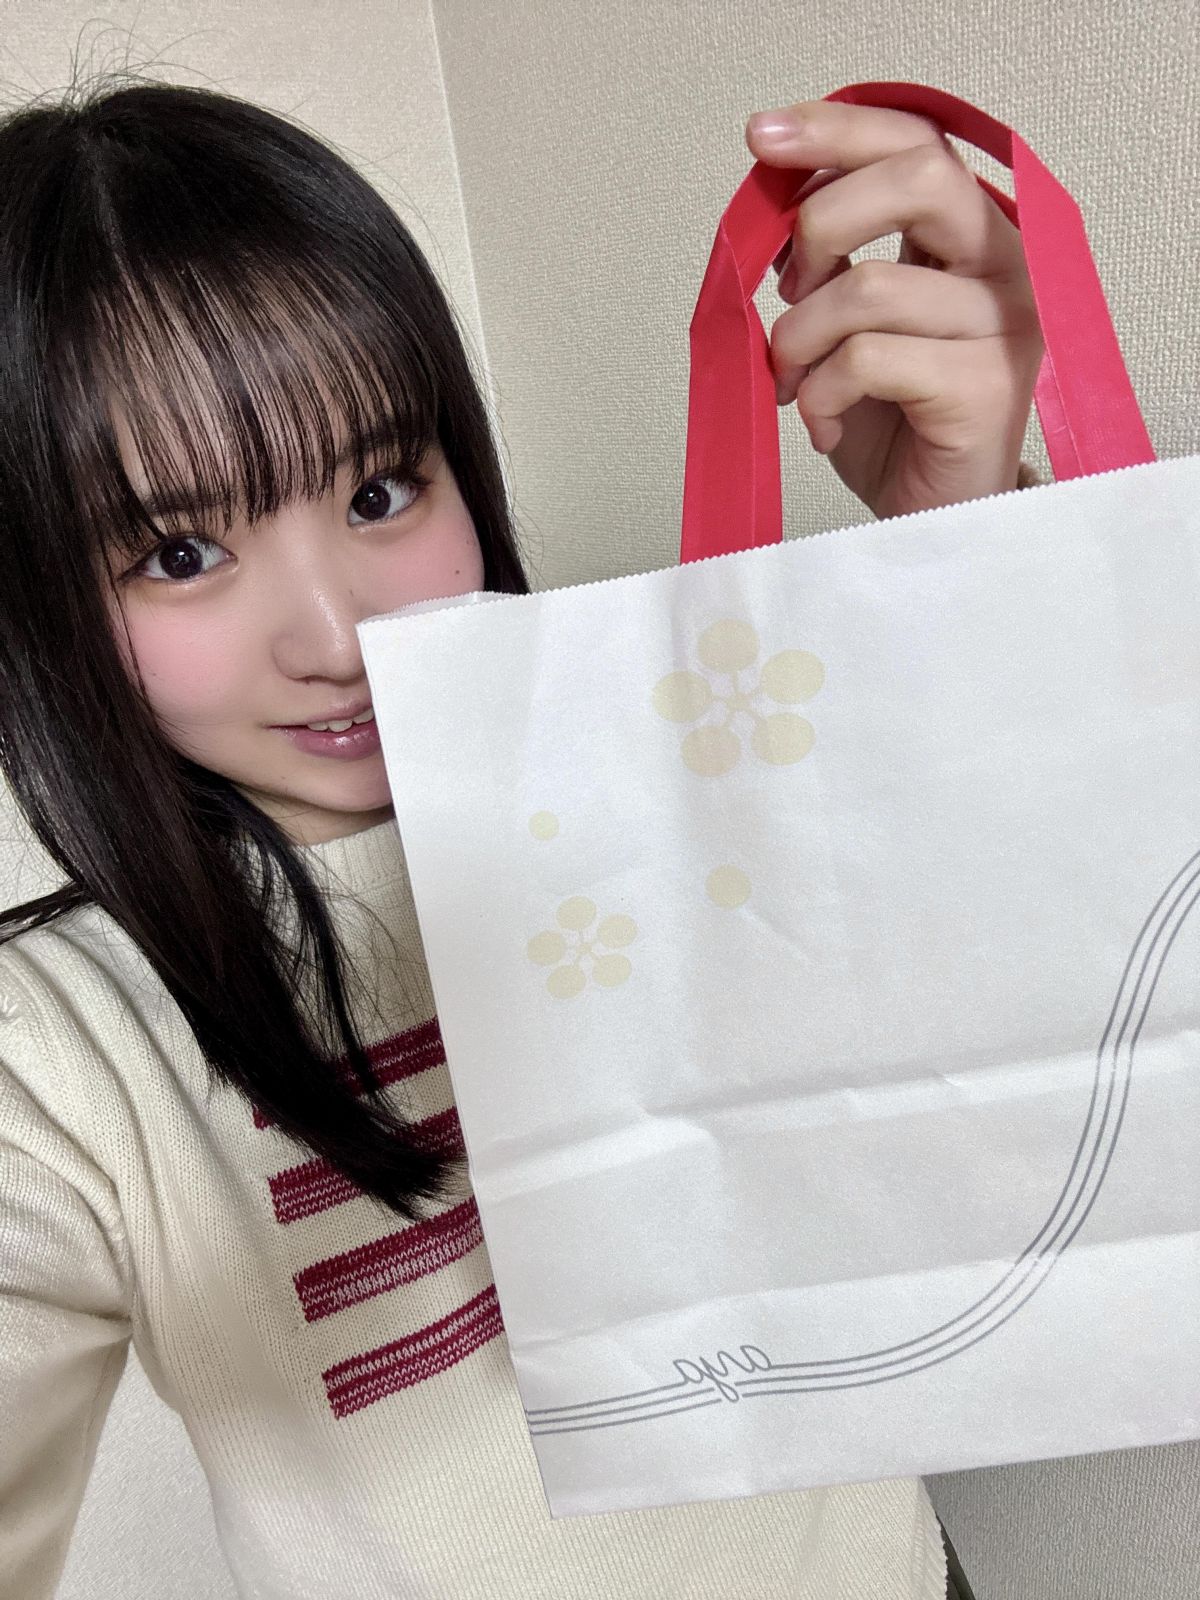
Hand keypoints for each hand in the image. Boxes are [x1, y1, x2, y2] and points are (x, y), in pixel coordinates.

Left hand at [744, 99, 1044, 520]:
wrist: (929, 519)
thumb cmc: (892, 425)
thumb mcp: (848, 324)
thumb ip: (832, 259)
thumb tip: (773, 198)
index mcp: (971, 238)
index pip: (918, 142)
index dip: (839, 128)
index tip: (763, 138)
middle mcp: (1005, 266)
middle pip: (918, 177)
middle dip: (824, 221)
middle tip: (787, 286)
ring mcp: (1004, 325)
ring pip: (869, 287)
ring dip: (800, 337)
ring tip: (793, 381)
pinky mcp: (986, 388)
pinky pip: (868, 359)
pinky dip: (821, 394)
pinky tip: (824, 425)